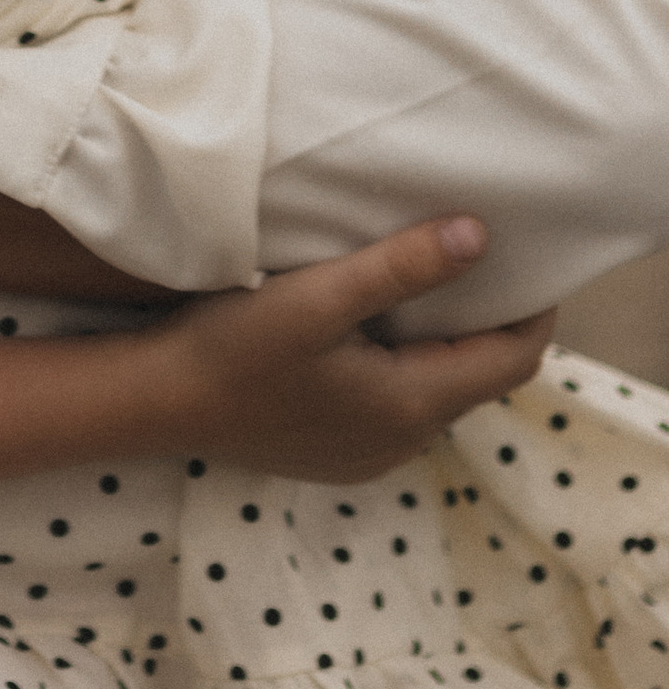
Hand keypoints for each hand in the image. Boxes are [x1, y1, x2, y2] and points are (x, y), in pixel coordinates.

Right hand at [153, 215, 554, 482]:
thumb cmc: (233, 345)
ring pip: (436, 390)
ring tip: (428, 278)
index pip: (512, 361)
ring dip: (443, 340)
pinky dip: (407, 361)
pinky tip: (372, 326)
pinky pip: (398, 404)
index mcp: (411, 405)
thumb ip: (400, 268)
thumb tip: (480, 236)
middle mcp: (403, 441)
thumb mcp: (317, 296)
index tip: (534, 257)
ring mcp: (369, 453)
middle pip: (477, 377)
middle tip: (480, 253)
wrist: (154, 404)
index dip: (534, 310)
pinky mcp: (337, 451)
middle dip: (488, 318)